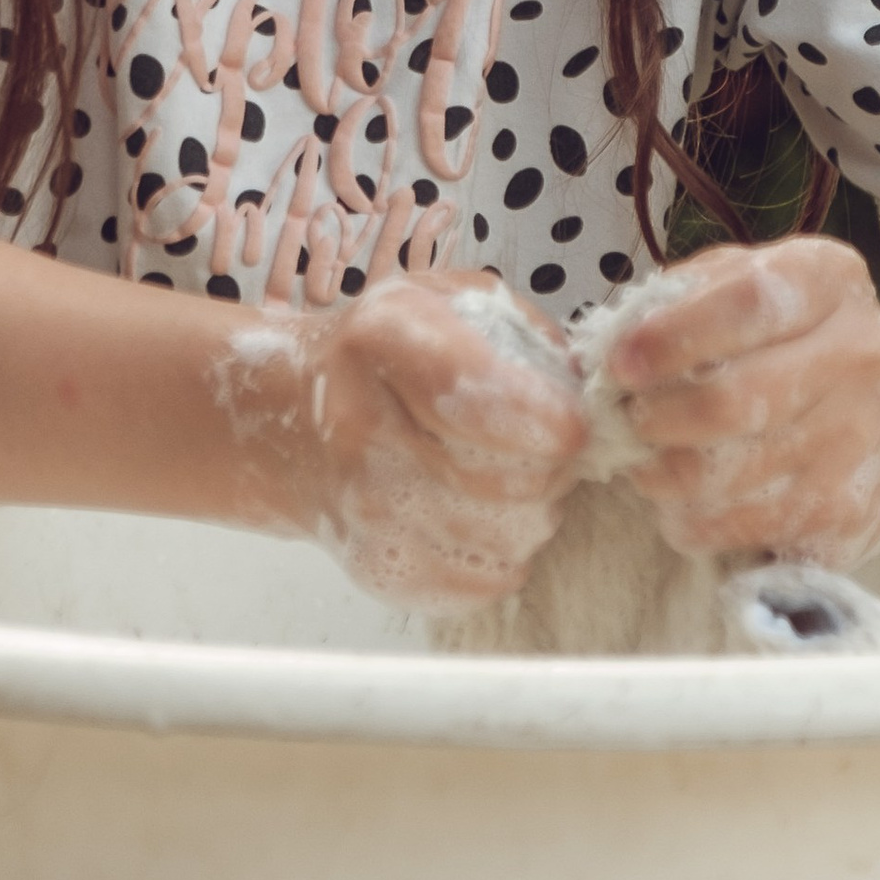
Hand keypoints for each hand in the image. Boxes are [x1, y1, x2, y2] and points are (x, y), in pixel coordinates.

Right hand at [215, 273, 587, 604]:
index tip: (567, 419)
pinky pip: (490, 580)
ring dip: (531, 510)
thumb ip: (523, 332)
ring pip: (516, 536)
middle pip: (523, 479)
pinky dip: (501, 552)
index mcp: (387, 341)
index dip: (554, 418)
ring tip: (502, 479)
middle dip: (552, 464)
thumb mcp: (444, 300)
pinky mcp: (380, 569)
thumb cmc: (384, 358)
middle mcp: (367, 429)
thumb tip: (588, 395)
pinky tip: (476, 516)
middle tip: (534, 446)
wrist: (291, 425)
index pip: (491, 400)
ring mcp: (367, 509)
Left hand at [596, 240, 879, 566]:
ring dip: (660, 474)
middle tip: (625, 421)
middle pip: (733, 400)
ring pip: (724, 475)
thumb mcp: (746, 285)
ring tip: (644, 461)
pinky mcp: (845, 511)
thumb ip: (678, 298)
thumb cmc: (790, 341)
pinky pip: (737, 526)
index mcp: (828, 282)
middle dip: (656, 418)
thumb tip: (608, 345)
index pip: (749, 302)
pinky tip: (682, 499)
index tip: (619, 363)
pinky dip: (688, 519)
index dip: (672, 336)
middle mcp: (858, 355)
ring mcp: (857, 439)